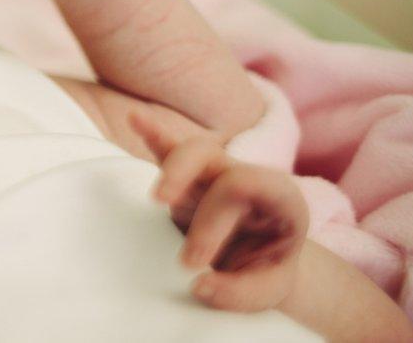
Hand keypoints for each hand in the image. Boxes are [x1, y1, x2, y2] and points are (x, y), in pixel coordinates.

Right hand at [153, 137, 308, 311]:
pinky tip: (134, 119)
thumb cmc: (266, 272)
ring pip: (190, 150)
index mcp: (278, 197)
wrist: (264, 264)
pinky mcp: (187, 179)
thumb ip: (240, 292)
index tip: (192, 263)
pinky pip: (169, 149)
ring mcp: (214, 175)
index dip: (212, 220)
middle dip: (184, 186)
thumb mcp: (269, 290)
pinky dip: (152, 134)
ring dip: (168, 168)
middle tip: (169, 228)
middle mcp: (244, 177)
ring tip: (155, 198)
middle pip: (212, 156)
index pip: (244, 184)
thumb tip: (199, 285)